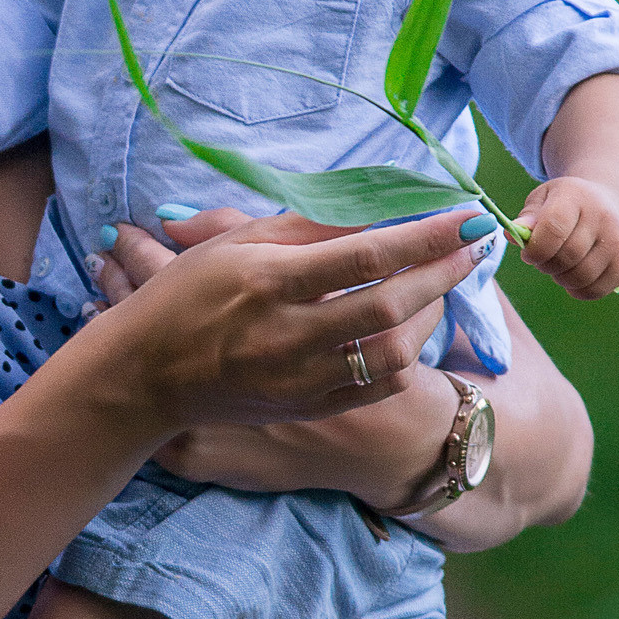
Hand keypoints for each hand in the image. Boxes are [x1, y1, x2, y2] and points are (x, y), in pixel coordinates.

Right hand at [88, 206, 486, 441]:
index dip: (424, 237)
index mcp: (267, 283)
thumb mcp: (236, 243)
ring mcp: (298, 379)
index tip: (465, 216)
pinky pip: (376, 385)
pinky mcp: (305, 407)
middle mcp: (286, 335)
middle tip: (475, 244)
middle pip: (389, 307)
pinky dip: (405, 353)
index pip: (363, 256)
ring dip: (430, 314)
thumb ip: (306, 226)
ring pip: (392, 353)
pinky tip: (412, 326)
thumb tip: (376, 211)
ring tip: (442, 282)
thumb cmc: (186, 295)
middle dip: (443, 273)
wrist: (143, 375)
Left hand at [514, 174, 618, 297]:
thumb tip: (513, 235)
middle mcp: (602, 217)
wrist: (612, 203)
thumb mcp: (544, 198)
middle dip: (546, 265)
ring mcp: (618, 240)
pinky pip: (595, 290)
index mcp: (576, 197)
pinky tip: (574, 275)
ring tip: (560, 265)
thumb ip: (527, 217)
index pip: (553, 229)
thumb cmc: (568, 203)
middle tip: (544, 258)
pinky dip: (578, 290)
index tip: (529, 253)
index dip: (535, 249)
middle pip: (566, 257)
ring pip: (580, 277)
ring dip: (561, 278)